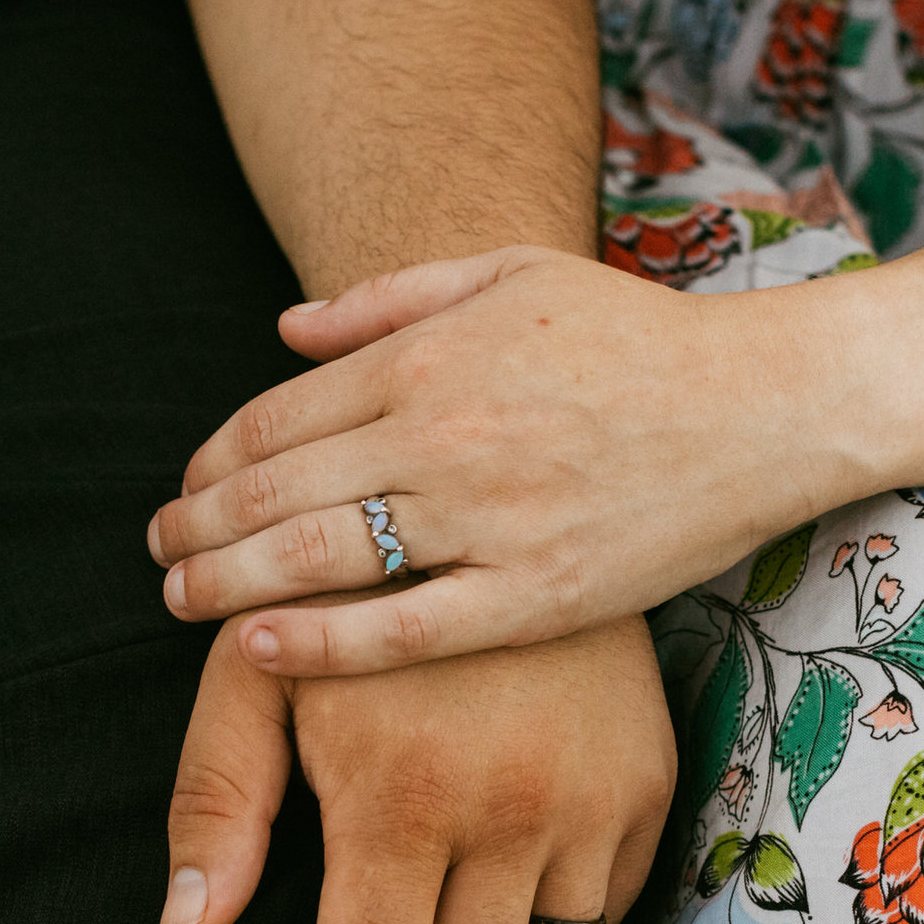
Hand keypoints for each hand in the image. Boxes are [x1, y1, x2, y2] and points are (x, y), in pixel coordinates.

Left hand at [145, 245, 883, 675]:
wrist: (767, 403)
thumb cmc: (637, 337)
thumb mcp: (511, 276)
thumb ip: (389, 299)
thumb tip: (284, 328)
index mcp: (428, 358)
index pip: (274, 417)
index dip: (209, 463)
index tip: (183, 492)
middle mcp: (442, 435)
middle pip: (274, 491)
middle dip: (194, 527)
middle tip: (156, 555)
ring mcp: (487, 518)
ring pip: (319, 558)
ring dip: (227, 582)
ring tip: (182, 601)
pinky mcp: (536, 593)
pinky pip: (404, 629)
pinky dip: (320, 640)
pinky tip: (259, 647)